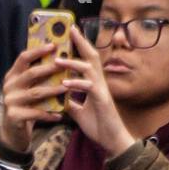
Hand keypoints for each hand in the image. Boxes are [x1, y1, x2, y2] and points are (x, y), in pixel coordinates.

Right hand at [0, 42, 65, 153]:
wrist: (12, 132)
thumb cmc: (25, 106)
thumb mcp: (26, 89)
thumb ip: (36, 76)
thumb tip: (58, 58)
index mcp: (12, 76)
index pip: (23, 58)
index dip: (38, 51)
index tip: (54, 45)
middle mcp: (9, 87)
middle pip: (31, 74)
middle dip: (49, 69)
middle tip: (65, 65)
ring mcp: (10, 101)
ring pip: (35, 93)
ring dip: (53, 90)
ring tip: (67, 89)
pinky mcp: (14, 116)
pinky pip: (36, 113)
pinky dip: (49, 114)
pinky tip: (60, 114)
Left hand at [57, 26, 135, 157]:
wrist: (111, 140)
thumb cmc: (98, 125)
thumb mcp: (79, 112)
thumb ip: (70, 102)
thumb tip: (59, 97)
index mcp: (93, 83)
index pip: (87, 60)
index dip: (80, 46)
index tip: (70, 32)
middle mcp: (99, 83)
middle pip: (91, 56)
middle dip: (81, 42)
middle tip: (70, 29)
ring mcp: (101, 90)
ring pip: (89, 69)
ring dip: (72, 63)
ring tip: (57, 59)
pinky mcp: (102, 100)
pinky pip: (89, 87)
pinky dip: (76, 83)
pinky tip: (64, 83)